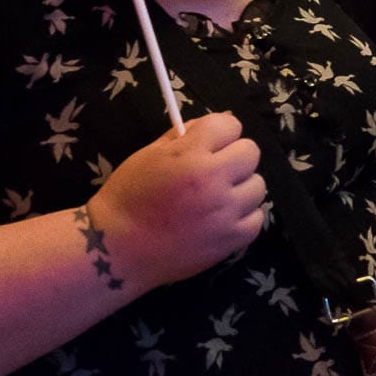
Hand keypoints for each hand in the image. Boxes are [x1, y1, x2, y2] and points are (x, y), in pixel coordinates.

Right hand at [89, 113, 266, 292]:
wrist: (118, 251)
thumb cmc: (129, 198)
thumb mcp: (150, 155)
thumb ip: (186, 136)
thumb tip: (221, 124)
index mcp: (190, 155)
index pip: (230, 125)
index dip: (220, 132)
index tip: (210, 144)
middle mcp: (213, 181)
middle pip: (251, 152)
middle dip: (233, 157)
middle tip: (214, 171)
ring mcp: (225, 212)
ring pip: (258, 185)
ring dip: (241, 188)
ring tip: (217, 198)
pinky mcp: (231, 239)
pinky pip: (257, 217)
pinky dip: (243, 216)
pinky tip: (222, 219)